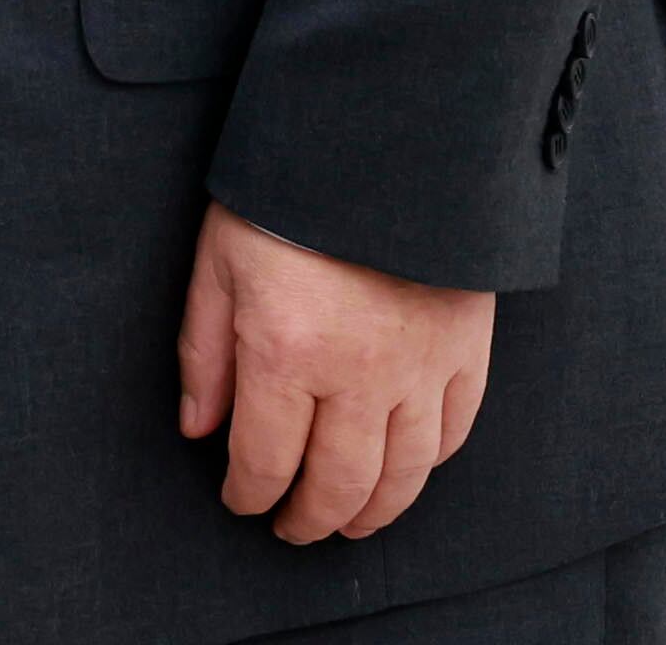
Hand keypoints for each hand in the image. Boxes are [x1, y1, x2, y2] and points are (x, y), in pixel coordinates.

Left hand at [176, 203, 493, 541]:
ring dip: (374, 511)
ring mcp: (421, 367)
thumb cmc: (285, 192)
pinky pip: (454, 432)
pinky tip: (406, 469)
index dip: (248, 493)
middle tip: (293, 528)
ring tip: (349, 522)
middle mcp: (359, 375)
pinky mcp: (467, 349)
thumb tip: (198, 428)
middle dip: (310, 519)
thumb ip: (206, 351)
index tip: (240, 500)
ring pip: (404, 475)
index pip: (266, 460)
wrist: (379, 138)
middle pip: (339, 484)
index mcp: (286, 352)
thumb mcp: (217, 260)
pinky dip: (429, 465)